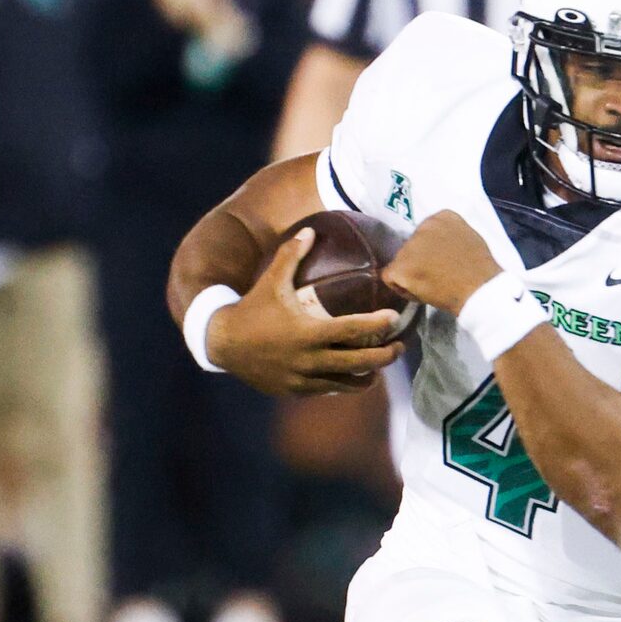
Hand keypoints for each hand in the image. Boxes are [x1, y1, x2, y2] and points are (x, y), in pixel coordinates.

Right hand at [207, 226, 406, 396]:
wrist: (221, 343)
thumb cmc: (251, 309)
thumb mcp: (271, 281)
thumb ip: (292, 255)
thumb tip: (311, 230)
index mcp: (308, 332)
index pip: (353, 330)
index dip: (377, 324)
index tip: (395, 317)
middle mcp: (308, 360)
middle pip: (358, 363)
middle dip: (384, 356)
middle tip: (399, 347)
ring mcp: (302, 379)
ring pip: (346, 384)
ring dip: (366, 376)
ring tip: (379, 369)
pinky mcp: (294, 391)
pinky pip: (326, 391)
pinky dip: (341, 384)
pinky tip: (350, 378)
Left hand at [384, 210, 504, 315]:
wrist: (481, 289)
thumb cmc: (483, 271)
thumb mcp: (470, 239)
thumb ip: (451, 236)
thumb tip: (439, 247)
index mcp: (442, 216)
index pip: (426, 232)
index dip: (431, 250)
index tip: (443, 262)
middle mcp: (422, 225)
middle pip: (411, 245)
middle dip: (419, 259)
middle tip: (435, 276)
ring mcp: (409, 245)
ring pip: (400, 261)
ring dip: (411, 274)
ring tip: (431, 285)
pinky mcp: (400, 265)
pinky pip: (390, 277)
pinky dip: (402, 288)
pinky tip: (422, 292)